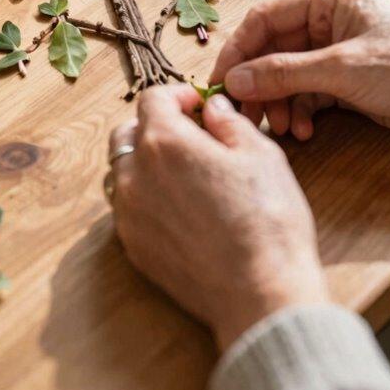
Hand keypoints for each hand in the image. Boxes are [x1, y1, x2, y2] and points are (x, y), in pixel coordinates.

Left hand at [110, 86, 327, 349]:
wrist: (261, 293)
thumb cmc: (267, 219)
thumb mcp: (260, 154)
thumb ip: (228, 121)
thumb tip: (212, 108)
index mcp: (164, 142)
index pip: (152, 99)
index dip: (177, 96)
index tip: (198, 106)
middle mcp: (135, 174)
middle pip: (128, 133)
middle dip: (154, 126)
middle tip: (190, 137)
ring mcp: (129, 214)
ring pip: (122, 172)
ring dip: (144, 162)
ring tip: (183, 174)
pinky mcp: (133, 248)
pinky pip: (127, 209)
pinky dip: (145, 198)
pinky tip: (180, 209)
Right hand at [212, 0, 389, 138]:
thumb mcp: (341, 69)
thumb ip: (283, 72)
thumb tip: (235, 80)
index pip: (264, 19)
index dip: (238, 51)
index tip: (220, 84)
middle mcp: (327, 19)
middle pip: (272, 50)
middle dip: (259, 85)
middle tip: (245, 117)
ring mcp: (336, 50)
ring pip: (287, 75)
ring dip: (280, 104)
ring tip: (283, 130)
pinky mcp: (346, 79)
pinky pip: (308, 93)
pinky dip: (302, 113)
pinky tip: (304, 132)